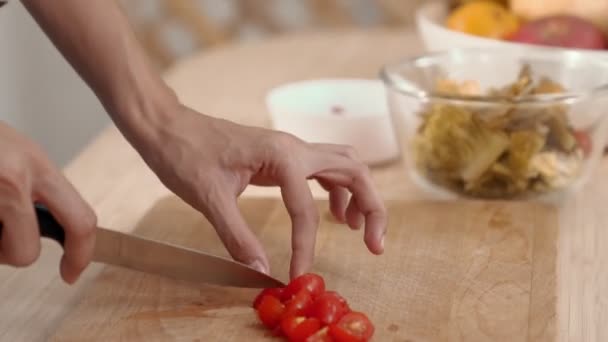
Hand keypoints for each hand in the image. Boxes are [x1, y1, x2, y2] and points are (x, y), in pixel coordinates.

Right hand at [0, 122, 95, 282]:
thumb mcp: (19, 152)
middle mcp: (12, 178)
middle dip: (13, 252)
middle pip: (26, 253)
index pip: (80, 220)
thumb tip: (51, 228)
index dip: (81, 254)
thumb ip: (39, 188)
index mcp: (36, 165)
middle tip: (1, 233)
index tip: (72, 271)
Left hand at [133, 106, 387, 278]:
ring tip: (360, 231)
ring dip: (361, 196)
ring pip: (345, 165)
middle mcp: (295, 147)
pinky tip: (333, 214)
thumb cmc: (184, 155)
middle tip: (375, 246)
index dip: (305, 247)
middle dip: (372, 208)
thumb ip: (237, 237)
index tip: (298, 274)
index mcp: (281, 156)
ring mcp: (291, 149)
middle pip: (354, 171)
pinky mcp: (282, 155)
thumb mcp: (210, 198)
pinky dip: (338, 191)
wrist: (168, 126)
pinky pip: (324, 169)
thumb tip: (261, 272)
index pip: (307, 209)